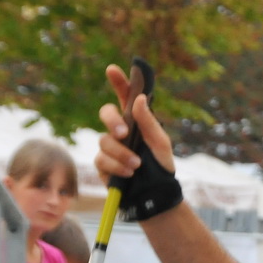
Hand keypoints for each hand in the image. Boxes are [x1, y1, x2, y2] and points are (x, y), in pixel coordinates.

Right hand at [96, 65, 175, 181]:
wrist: (155, 193)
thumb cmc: (160, 165)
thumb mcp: (160, 143)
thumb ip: (148, 121)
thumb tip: (139, 98)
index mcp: (136, 120)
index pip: (124, 96)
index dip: (118, 82)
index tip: (112, 69)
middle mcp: (120, 130)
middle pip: (105, 113)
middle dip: (112, 121)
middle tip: (124, 133)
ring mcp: (109, 146)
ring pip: (104, 140)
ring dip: (121, 153)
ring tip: (137, 165)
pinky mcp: (102, 163)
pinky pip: (102, 159)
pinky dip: (117, 166)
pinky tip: (129, 173)